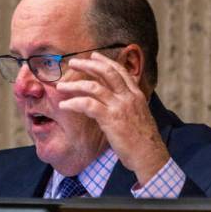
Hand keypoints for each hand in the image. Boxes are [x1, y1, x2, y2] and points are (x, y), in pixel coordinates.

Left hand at [56, 52, 169, 185]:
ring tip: (60, 86)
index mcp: (136, 95)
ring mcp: (120, 107)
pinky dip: (73, 103)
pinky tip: (64, 105)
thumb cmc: (142, 141)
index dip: (105, 62)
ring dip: (74, 85)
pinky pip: (87, 105)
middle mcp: (129, 97)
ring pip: (93, 87)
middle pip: (106, 73)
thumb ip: (127, 105)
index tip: (93, 55)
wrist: (149, 155)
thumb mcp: (138, 116)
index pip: (120, 71)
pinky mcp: (110, 119)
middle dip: (87, 65)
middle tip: (72, 63)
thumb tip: (114, 101)